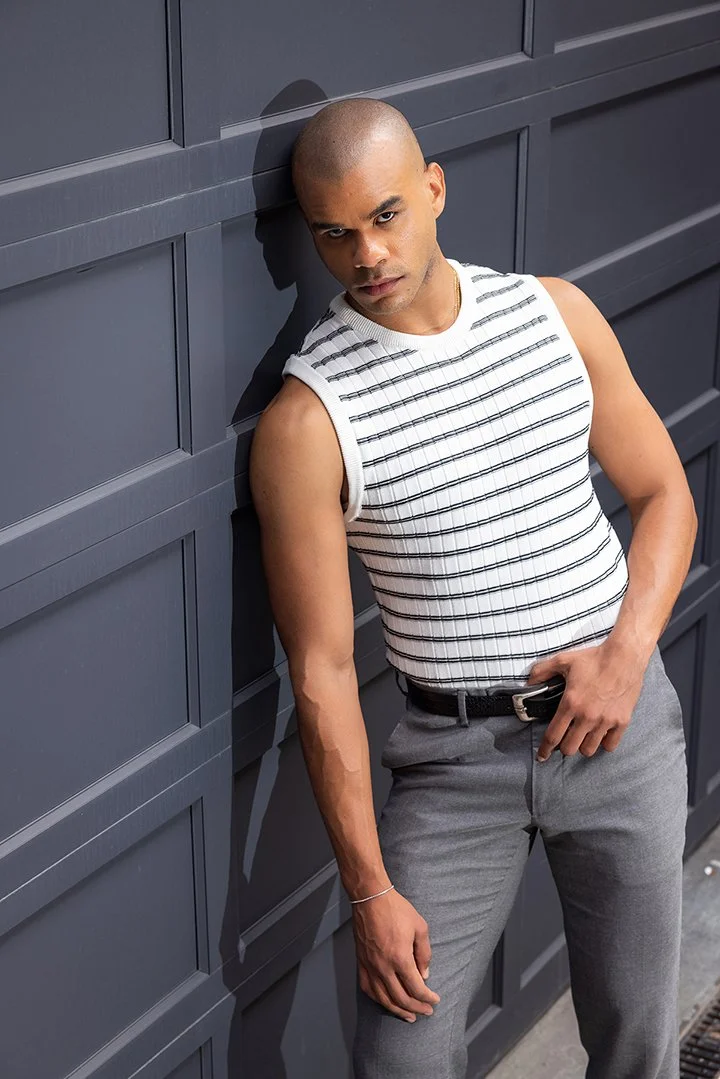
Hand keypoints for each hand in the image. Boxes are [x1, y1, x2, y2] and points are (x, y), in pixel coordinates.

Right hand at [351, 887, 440, 1021]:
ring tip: (409, 1015)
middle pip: (400, 998)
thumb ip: (424, 953)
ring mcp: (370, 966)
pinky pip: (368, 988)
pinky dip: (378, 999)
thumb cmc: (396, 909)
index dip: (428, 998)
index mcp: (400, 958)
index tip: (435, 999)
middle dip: (416, 1007)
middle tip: (426, 1011)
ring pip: (383, 998)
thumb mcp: (420, 927)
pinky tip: (386, 1002)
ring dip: (398, 1010)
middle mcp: (383, 967)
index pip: (416, 988)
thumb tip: (424, 974)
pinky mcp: (361, 962)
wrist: (370, 898)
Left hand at [525, 641, 645, 760]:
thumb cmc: (594, 659)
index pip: (553, 736)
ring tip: (582, 736)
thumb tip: (528, 682)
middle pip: (570, 748)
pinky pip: (610, 745)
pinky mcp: (622, 721)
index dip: (545, 749)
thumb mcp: (563, 660)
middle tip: (565, 738)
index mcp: (570, 703)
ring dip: (583, 745)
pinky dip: (604, 743)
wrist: (624, 657)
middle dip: (564, 746)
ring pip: (589, 749)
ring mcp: (605, 720)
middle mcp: (587, 716)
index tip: (542, 756)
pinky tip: (600, 734)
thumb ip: (542, 671)